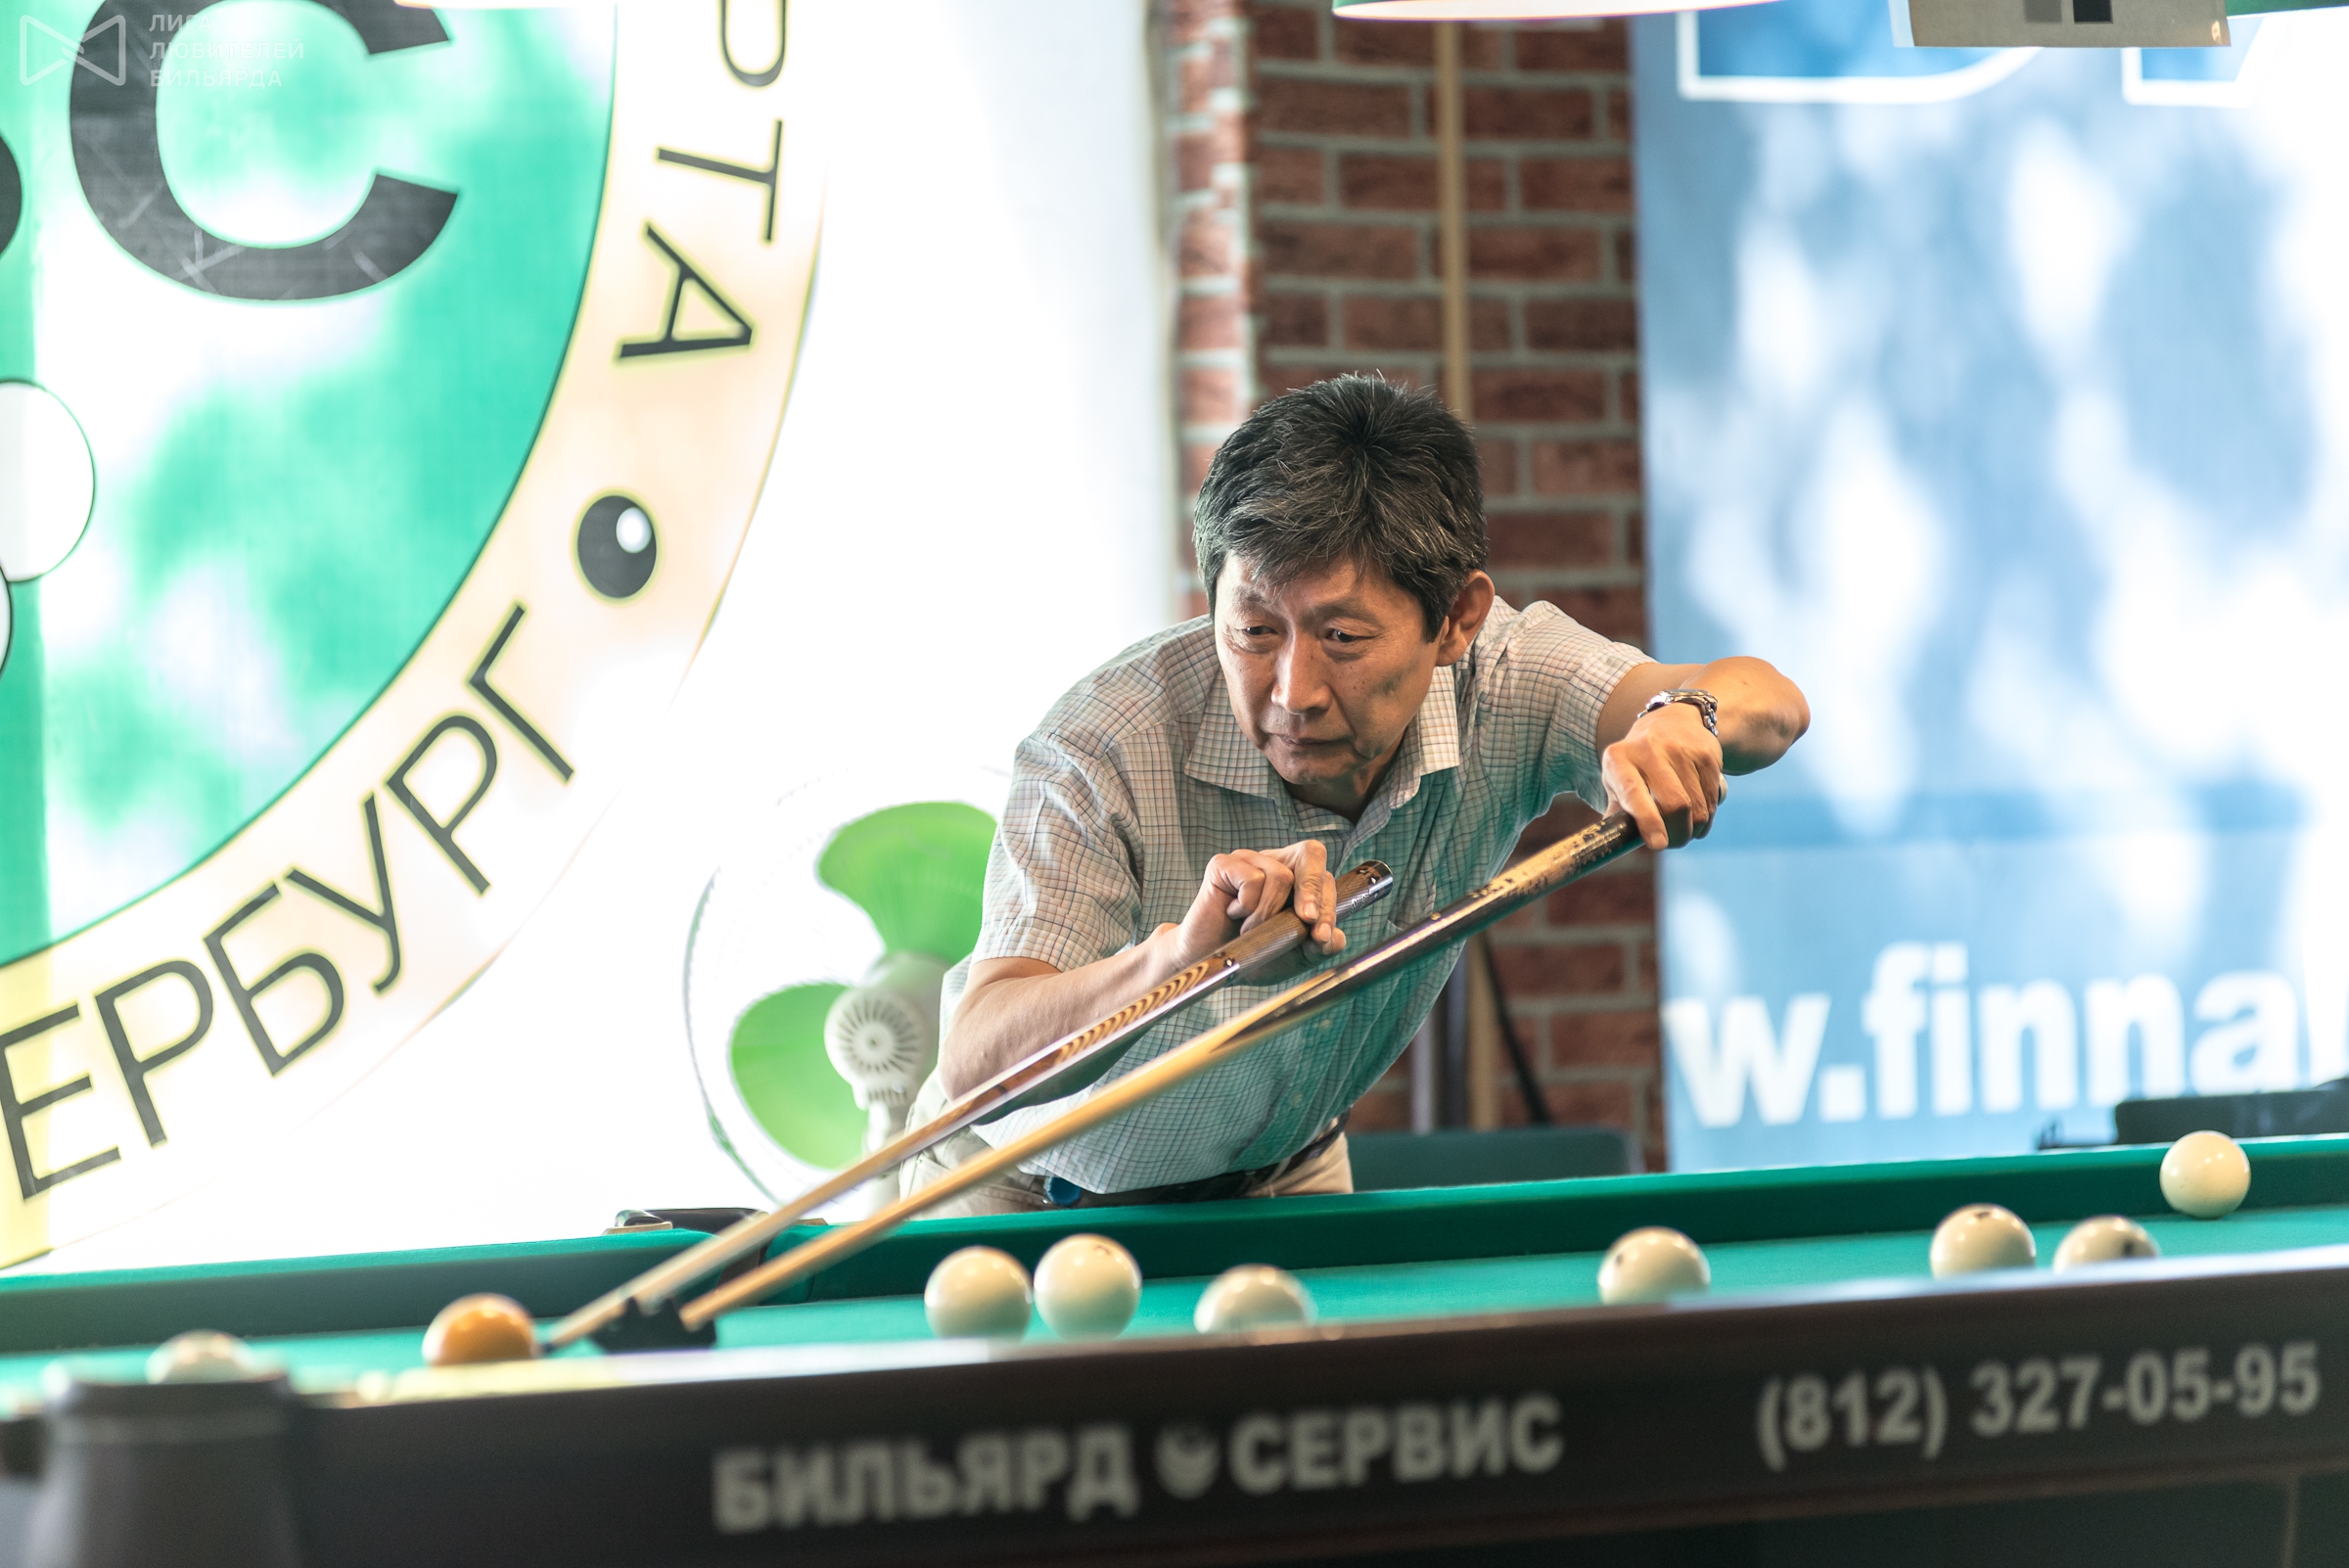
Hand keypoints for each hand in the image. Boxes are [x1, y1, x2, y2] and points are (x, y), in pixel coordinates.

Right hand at [1155, 840, 1347, 971]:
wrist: (1213, 966)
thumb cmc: (1253, 954)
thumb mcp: (1294, 955)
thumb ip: (1318, 946)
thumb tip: (1336, 937)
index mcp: (1297, 879)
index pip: (1324, 877)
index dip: (1329, 904)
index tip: (1322, 936)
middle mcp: (1274, 862)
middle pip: (1311, 853)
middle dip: (1313, 891)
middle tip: (1307, 920)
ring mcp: (1249, 860)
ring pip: (1280, 875)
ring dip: (1269, 913)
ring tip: (1251, 929)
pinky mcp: (1223, 864)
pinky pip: (1250, 877)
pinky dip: (1247, 905)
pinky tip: (1233, 914)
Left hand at [1601, 701, 1724, 850]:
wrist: (1672, 720)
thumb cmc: (1636, 762)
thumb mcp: (1617, 779)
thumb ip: (1616, 812)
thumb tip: (1614, 843)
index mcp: (1619, 759)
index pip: (1634, 794)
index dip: (1648, 822)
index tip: (1659, 845)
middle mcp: (1649, 749)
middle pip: (1675, 805)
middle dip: (1678, 834)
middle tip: (1673, 842)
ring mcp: (1681, 749)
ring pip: (1697, 807)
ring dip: (1694, 829)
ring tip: (1686, 829)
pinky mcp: (1707, 754)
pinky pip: (1712, 799)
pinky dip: (1707, 815)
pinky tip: (1698, 811)